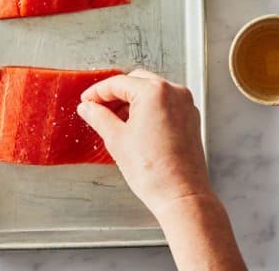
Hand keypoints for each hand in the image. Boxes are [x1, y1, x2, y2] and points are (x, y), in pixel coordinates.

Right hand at [77, 69, 210, 213]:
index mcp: (155, 92)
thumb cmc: (154, 172)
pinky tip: (134, 126)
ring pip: (151, 92)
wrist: (181, 196)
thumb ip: (98, 117)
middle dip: (115, 94)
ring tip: (114, 120)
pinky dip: (147, 110)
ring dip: (131, 101)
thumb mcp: (116, 139)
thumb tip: (89, 108)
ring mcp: (185, 105)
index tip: (88, 100)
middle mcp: (174, 93)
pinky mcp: (190, 119)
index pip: (118, 83)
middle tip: (98, 109)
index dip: (98, 92)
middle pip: (136, 82)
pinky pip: (164, 104)